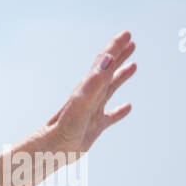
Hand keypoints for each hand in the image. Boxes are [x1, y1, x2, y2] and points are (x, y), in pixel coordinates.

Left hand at [44, 31, 135, 156]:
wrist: (51, 151)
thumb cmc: (64, 128)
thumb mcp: (81, 103)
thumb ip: (94, 81)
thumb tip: (108, 58)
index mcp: (88, 88)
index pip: (103, 62)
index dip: (115, 47)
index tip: (127, 33)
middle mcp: (90, 97)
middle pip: (107, 71)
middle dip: (119, 56)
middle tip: (132, 41)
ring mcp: (93, 112)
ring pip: (110, 89)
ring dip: (121, 76)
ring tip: (134, 65)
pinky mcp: (94, 128)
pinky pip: (111, 117)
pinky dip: (120, 111)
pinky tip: (128, 107)